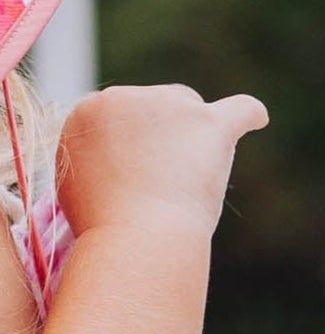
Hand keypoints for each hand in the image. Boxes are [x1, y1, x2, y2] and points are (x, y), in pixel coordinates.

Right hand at [56, 83, 268, 236]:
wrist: (135, 237)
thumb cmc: (102, 224)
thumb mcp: (77, 184)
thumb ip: (96, 157)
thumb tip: (121, 152)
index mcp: (86, 111)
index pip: (118, 116)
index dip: (127, 146)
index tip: (127, 177)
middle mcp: (123, 97)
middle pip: (153, 105)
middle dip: (158, 137)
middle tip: (154, 184)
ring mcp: (167, 104)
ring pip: (190, 109)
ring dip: (190, 137)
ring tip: (184, 183)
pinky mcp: (208, 122)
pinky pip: (240, 109)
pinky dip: (249, 114)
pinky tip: (256, 120)